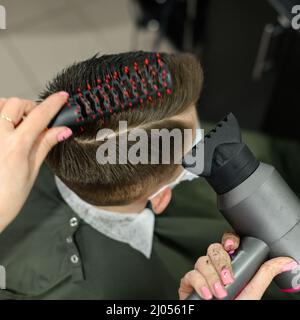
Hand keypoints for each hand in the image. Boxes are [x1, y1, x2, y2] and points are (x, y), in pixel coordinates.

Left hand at [0, 92, 71, 231]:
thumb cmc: (6, 198)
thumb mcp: (32, 171)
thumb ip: (44, 145)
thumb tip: (61, 131)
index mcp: (15, 147)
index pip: (39, 116)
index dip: (53, 104)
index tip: (62, 97)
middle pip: (16, 103)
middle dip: (30, 107)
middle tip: (37, 122)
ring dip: (12, 110)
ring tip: (18, 127)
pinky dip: (1, 118)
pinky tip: (6, 131)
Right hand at [178, 232, 296, 299]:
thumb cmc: (236, 307)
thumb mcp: (253, 291)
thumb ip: (265, 273)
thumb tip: (284, 261)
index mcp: (231, 265)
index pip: (228, 243)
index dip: (228, 240)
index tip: (232, 246)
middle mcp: (215, 267)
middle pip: (213, 249)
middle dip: (221, 263)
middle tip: (228, 279)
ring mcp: (202, 274)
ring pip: (202, 261)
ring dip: (211, 277)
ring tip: (219, 293)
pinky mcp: (189, 282)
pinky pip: (190, 274)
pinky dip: (199, 283)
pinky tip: (207, 294)